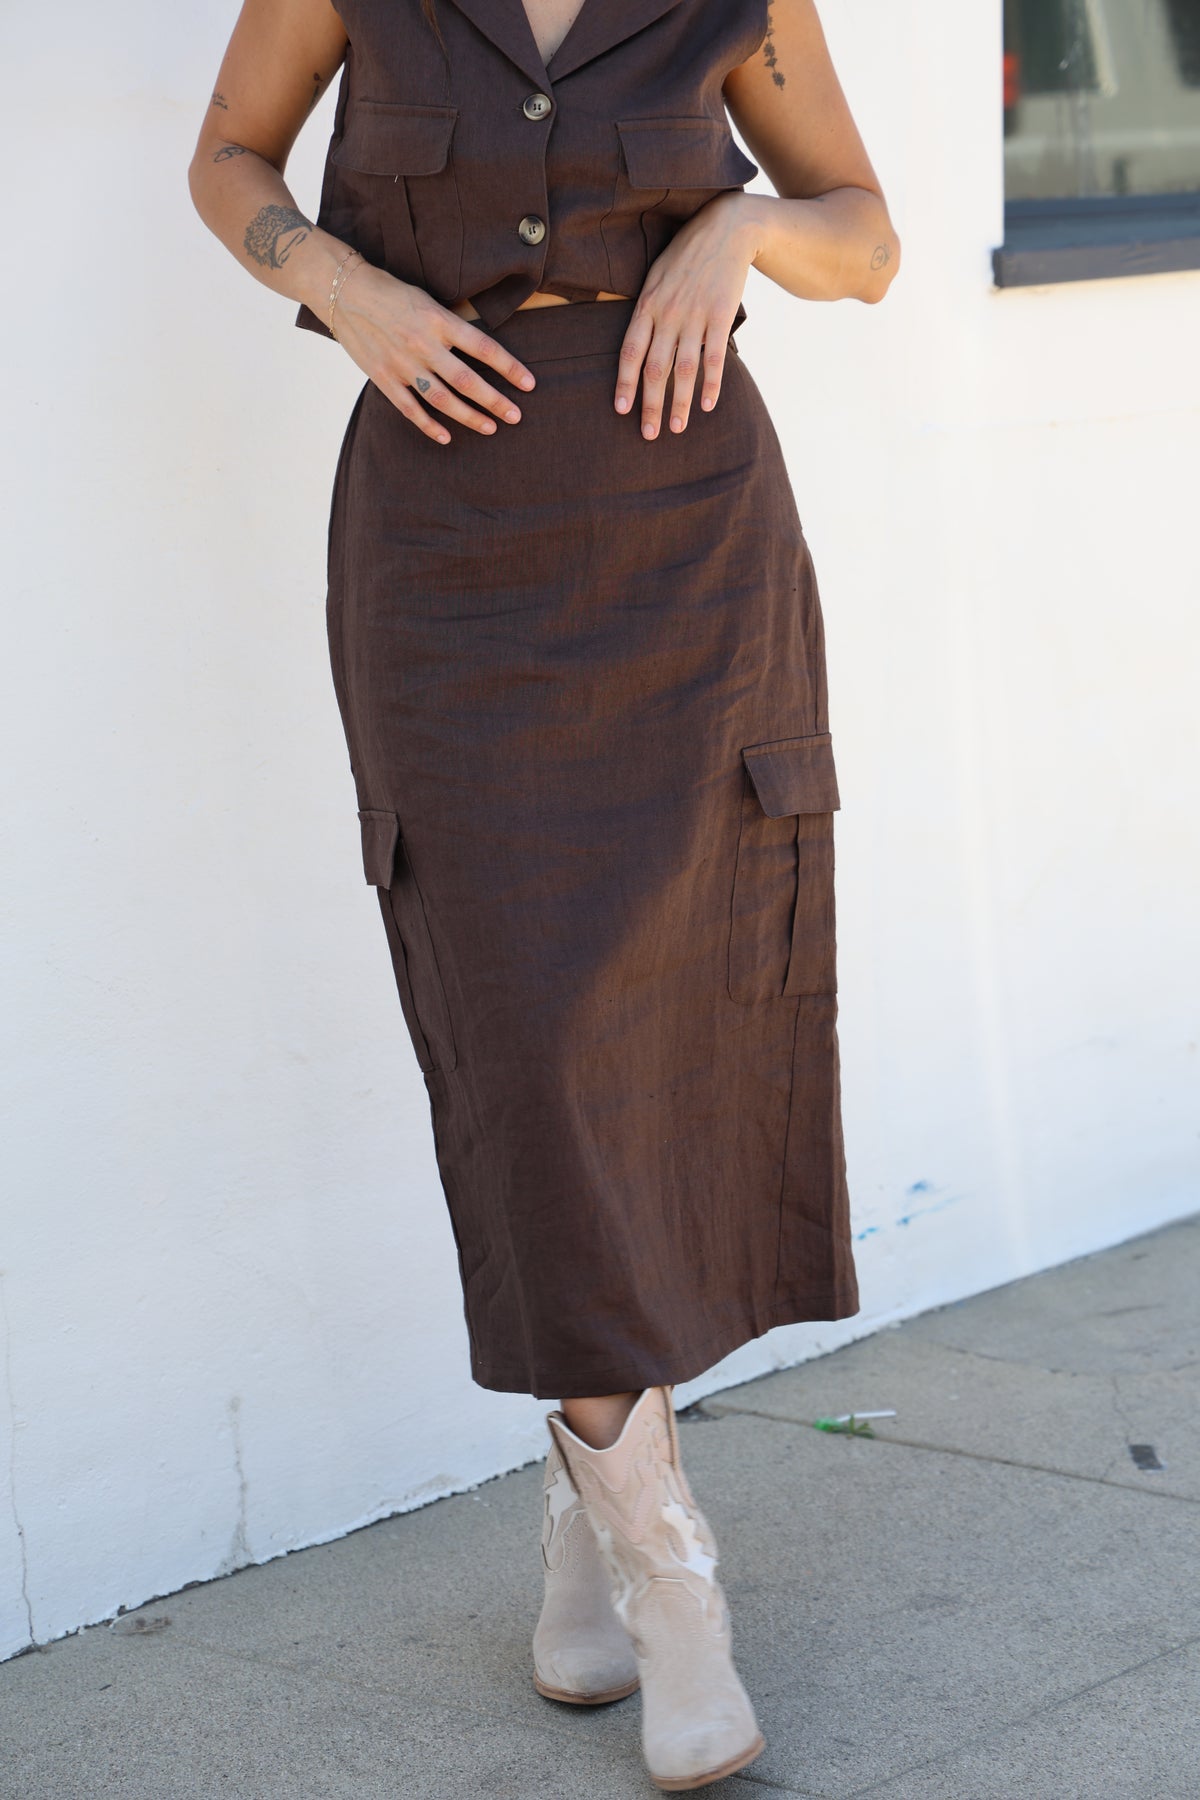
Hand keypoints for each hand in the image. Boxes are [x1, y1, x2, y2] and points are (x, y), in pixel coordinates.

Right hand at [331, 261, 535, 442]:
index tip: (529, 384)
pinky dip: (429, 425)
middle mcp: (423, 344)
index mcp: (438, 320)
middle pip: (466, 380)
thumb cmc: (393, 293)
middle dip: (494, 401)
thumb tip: (481, 349)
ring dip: (469, 416)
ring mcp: (402, 364)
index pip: (483, 348)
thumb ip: (451, 326)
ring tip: (491, 428)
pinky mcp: (383, 377)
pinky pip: (410, 408)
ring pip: (442, 399)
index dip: (509, 368)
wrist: (345, 292)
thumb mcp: (428, 300)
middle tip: (516, 416)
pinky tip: (447, 437)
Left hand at [614, 192, 761, 439]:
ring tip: (677, 428)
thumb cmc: (686, 255)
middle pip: (654, 368)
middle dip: (650, 405)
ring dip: (679, 402)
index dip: (624, 383)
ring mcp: (695, 315)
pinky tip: (706, 405)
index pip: (630, 351)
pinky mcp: (721, 316)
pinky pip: (714, 357)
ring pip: (683, 369)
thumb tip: (637, 344)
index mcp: (647, 305)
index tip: (621, 410)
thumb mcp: (656, 276)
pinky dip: (711, 384)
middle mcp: (668, 313)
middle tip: (649, 434)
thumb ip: (646, 310)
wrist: (726, 228)